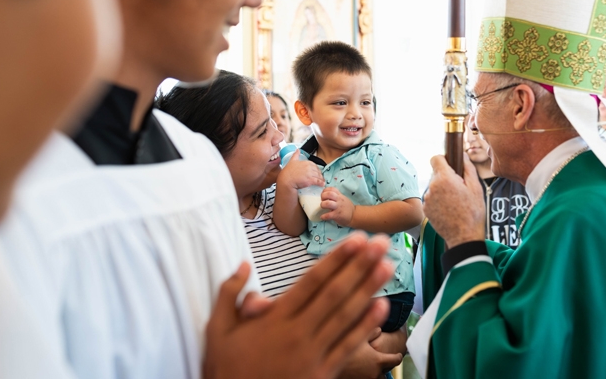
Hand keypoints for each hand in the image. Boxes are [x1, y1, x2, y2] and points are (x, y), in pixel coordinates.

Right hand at [203, 234, 393, 378]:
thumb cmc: (225, 367)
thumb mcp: (217, 329)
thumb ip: (229, 293)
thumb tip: (244, 265)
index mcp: (275, 318)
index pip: (312, 280)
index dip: (337, 258)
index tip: (355, 240)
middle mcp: (298, 332)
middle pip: (335, 292)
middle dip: (360, 265)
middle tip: (381, 242)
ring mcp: (312, 353)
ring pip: (346, 315)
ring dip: (369, 288)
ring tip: (388, 266)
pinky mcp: (321, 373)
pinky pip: (347, 345)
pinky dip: (366, 326)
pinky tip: (382, 307)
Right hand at [279, 151, 324, 189]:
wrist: (286, 180)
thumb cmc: (288, 172)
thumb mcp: (292, 161)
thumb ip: (295, 155)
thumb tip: (297, 150)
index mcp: (306, 162)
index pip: (314, 165)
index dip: (315, 169)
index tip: (316, 172)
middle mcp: (309, 167)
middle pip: (317, 171)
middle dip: (319, 174)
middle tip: (319, 177)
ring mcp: (310, 173)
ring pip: (318, 176)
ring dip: (321, 179)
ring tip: (322, 181)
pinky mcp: (310, 180)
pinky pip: (318, 181)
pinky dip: (321, 183)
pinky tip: (322, 184)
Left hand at [321, 187, 355, 225]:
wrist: (354, 215)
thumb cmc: (346, 207)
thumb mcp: (343, 198)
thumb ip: (336, 196)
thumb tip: (326, 194)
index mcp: (340, 195)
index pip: (332, 189)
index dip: (325, 190)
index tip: (323, 194)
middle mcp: (339, 200)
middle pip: (329, 194)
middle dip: (323, 196)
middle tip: (322, 200)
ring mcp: (338, 207)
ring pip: (327, 203)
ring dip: (323, 205)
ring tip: (323, 207)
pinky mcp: (337, 215)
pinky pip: (328, 215)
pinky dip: (323, 216)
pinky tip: (322, 217)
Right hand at [337, 328, 404, 378]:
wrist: (326, 363)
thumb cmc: (342, 349)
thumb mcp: (357, 336)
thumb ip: (370, 330)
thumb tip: (379, 327)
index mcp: (378, 361)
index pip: (396, 360)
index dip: (398, 356)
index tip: (398, 353)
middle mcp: (374, 373)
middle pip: (386, 372)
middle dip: (385, 366)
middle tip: (382, 359)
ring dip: (375, 373)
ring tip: (370, 366)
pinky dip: (366, 375)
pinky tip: (359, 369)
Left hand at [423, 153, 485, 247]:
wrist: (464, 236)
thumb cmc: (473, 212)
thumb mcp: (476, 188)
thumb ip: (468, 168)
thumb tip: (462, 154)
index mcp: (445, 179)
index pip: (436, 158)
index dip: (444, 160)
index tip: (451, 166)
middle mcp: (432, 187)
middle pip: (436, 173)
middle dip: (446, 177)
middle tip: (459, 189)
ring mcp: (427, 199)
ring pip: (434, 187)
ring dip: (442, 190)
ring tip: (455, 202)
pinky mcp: (425, 209)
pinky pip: (431, 198)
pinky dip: (438, 201)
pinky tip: (449, 209)